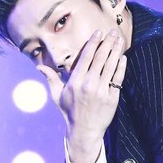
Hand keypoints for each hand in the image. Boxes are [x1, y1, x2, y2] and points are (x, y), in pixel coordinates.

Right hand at [38, 29, 126, 162]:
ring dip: (116, 50)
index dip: (93, 43)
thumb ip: (51, 78)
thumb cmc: (70, 112)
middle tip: (113, 31)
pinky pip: (118, 79)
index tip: (99, 33)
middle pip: (100, 58)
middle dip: (107, 43)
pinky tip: (123, 57)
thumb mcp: (57, 96)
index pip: (86, 57)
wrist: (84, 131)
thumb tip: (39, 66)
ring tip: (119, 39)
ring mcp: (102, 91)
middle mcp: (89, 84)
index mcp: (76, 81)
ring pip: (110, 66)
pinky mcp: (112, 98)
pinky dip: (121, 67)